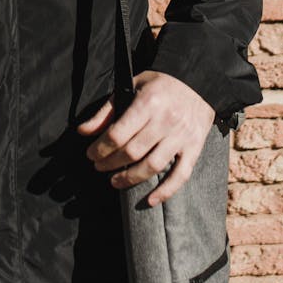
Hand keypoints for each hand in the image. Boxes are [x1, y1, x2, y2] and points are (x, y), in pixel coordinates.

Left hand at [76, 70, 214, 207]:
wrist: (199, 81)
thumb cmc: (161, 84)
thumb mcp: (132, 86)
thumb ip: (108, 110)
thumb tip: (83, 131)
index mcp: (148, 103)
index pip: (118, 134)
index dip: (100, 148)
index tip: (90, 154)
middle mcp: (166, 120)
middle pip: (132, 152)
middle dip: (110, 163)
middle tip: (99, 167)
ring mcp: (182, 136)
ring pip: (153, 166)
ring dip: (130, 178)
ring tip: (115, 181)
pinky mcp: (194, 147)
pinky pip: (180, 175)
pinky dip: (166, 191)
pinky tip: (150, 200)